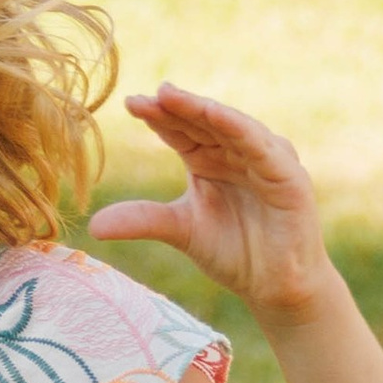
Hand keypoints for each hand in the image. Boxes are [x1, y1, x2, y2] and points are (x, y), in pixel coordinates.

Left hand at [89, 85, 333, 321]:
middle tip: (147, 95)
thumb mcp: (180, 230)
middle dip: (176, 107)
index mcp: (208, 159)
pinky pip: (262, 147)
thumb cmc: (234, 252)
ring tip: (174, 96)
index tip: (129, 104)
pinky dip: (240, 129)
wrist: (275, 286)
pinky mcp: (289, 175)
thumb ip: (142, 220)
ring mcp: (265, 160)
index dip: (157, 117)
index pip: (180, 130)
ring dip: (203, 110)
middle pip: (203, 122)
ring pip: (231, 126)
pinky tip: (216, 115)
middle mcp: (236, 152)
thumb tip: (94, 226)